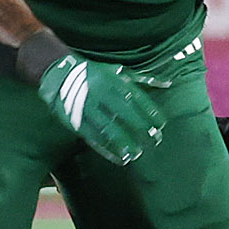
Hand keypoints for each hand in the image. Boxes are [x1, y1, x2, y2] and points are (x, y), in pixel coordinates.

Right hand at [37, 53, 164, 164]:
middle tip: (154, 141)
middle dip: (140, 128)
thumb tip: (168, 83)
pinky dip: (105, 148)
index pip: (135, 97)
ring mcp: (87, 106)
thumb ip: (143, 78)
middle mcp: (101, 92)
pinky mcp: (75, 119)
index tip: (161, 125)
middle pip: (124, 113)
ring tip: (136, 154)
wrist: (60, 74)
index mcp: (113, 80)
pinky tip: (117, 157)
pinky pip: (92, 136)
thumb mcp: (118, 71)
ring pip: (107, 127)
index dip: (149, 112)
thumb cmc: (95, 73)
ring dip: (123, 142)